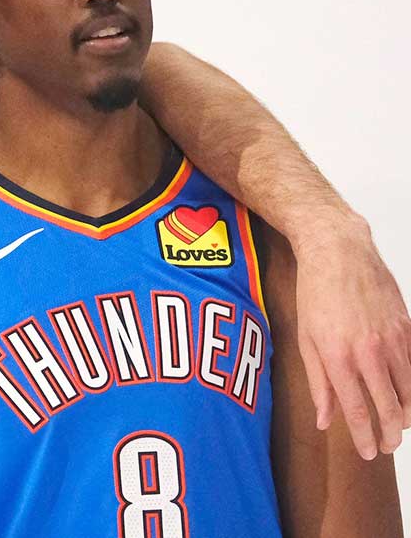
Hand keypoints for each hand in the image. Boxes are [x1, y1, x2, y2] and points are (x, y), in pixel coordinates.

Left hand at [292, 214, 410, 458]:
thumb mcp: (305, 338)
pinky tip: (410, 394)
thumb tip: (325, 421)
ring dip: (408, 412)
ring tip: (402, 425)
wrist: (339, 252)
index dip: (365, 435)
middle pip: (390, 405)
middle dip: (391, 431)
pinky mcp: (407, 326)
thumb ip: (318, 383)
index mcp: (338, 356)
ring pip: (410, 388)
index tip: (371, 453)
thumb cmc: (314, 294)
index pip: (358, 409)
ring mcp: (393, 339)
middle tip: (389, 446)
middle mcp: (369, 351)